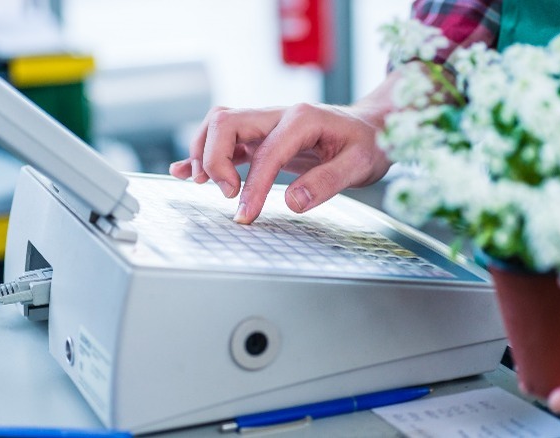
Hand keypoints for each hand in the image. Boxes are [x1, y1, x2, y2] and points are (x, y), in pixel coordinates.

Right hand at [169, 72, 404, 223]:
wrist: (373, 127)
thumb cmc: (368, 144)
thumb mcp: (359, 166)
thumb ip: (326, 183)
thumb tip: (292, 202)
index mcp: (302, 119)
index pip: (265, 152)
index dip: (251, 187)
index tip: (245, 216)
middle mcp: (279, 115)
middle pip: (227, 122)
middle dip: (214, 158)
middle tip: (227, 194)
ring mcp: (267, 123)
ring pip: (220, 125)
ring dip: (204, 153)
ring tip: (204, 185)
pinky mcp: (263, 137)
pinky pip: (226, 140)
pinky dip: (204, 155)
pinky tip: (186, 173)